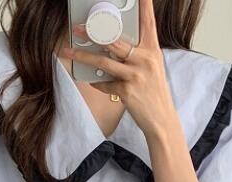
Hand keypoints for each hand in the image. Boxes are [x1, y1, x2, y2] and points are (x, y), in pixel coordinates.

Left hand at [61, 0, 177, 139]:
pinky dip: (97, 82)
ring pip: (104, 60)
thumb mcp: (152, 68)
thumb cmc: (154, 93)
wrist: (161, 120)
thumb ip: (137, 55)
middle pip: (115, 40)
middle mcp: (145, 59)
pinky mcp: (126, 90)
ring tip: (69, 52)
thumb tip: (113, 46)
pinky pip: (105, 83)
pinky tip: (93, 81)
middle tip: (79, 28)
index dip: (144, 6)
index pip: (148, 23)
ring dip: (84, 56)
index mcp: (152, 51)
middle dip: (94, 32)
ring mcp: (135, 75)